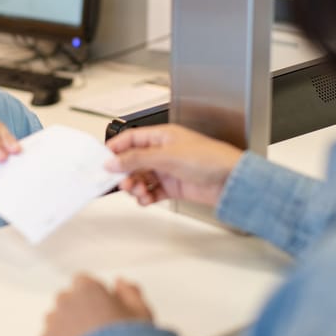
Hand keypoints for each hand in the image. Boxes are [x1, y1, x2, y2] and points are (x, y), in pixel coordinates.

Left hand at [42, 274, 153, 335]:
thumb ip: (130, 293)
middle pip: (68, 298)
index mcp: (89, 289)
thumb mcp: (141, 313)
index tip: (105, 306)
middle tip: (97, 325)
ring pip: (57, 316)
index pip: (84, 281)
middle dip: (79, 307)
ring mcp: (55, 322)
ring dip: (67, 323)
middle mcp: (67, 302)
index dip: (95, 293)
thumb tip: (122, 284)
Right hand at [106, 124, 243, 207]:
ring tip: (138, 192)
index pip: (132, 139)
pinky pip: (153, 191)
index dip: (116, 149)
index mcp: (163, 136)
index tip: (104, 161)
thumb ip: (137, 159)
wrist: (231, 181)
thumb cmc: (209, 158)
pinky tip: (146, 199)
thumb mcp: (167, 156)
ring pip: (142, 177)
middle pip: (134, 161)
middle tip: (123, 183)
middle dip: (126, 173)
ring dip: (136, 186)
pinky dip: (146, 196)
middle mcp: (165, 151)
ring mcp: (169, 170)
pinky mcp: (175, 186)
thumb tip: (113, 161)